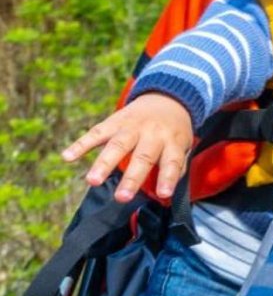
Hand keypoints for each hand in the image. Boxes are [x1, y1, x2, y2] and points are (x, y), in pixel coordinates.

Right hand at [62, 93, 193, 202]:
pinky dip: (80, 144)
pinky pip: (96, 132)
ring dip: (104, 164)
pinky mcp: (114, 121)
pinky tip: (67, 157)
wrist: (167, 97)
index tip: (164, 195)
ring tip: (92, 181)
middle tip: (121, 198)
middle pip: (142, 157)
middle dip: (131, 178)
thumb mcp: (183, 145)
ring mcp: (132, 127)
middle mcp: (153, 133)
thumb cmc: (173, 131)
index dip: (168, 178)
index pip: (172, 162)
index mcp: (172, 141)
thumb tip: (166, 193)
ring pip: (117, 145)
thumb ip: (176, 167)